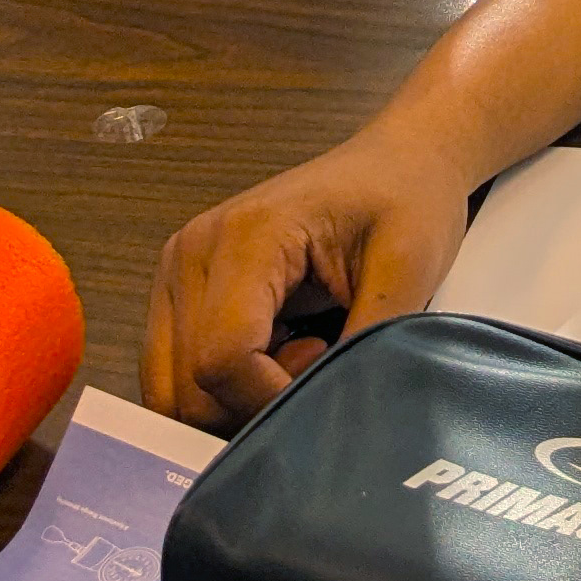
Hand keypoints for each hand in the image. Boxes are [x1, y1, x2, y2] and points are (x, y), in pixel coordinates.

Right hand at [146, 128, 473, 426]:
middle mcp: (192, 253)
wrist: (397, 161)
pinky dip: (224, 385)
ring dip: (235, 398)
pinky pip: (177, 371)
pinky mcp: (180, 290)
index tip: (328, 371)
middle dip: (252, 403)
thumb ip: (365, 346)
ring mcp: (178, 272)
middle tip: (317, 357)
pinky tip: (277, 349)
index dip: (270, 398)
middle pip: (186, 386)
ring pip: (172, 388)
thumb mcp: (408, 269)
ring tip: (299, 350)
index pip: (221, 360)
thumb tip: (337, 418)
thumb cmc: (406, 201)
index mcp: (245, 238)